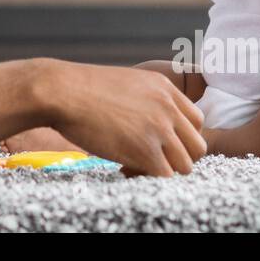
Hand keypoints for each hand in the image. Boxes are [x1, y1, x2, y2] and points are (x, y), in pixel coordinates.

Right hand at [47, 61, 206, 176]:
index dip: (179, 136)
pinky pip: (165, 176)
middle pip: (197, 146)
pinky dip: (146, 177)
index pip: (196, 121)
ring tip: (134, 163)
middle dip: (176, 156)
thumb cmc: (83, 88)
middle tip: (149, 157)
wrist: (62, 91)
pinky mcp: (146, 151)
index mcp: (165, 88)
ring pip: (186, 165)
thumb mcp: (126, 83)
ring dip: (163, 169)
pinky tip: (123, 167)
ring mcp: (159, 130)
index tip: (158, 142)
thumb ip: (147, 99)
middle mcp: (168, 107)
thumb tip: (148, 121)